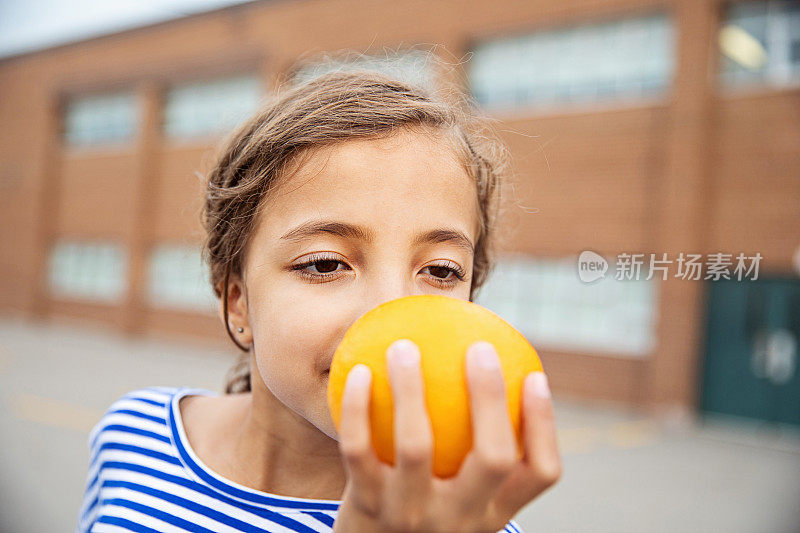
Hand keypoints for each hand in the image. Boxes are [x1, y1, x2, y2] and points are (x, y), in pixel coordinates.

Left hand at [332, 339, 561, 532]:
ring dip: (410, 388)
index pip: (541, 472)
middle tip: (480, 348)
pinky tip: (360, 372)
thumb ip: (475, 452)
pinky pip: (359, 448)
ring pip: (417, 445)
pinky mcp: (367, 508)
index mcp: (493, 512)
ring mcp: (413, 515)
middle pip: (493, 456)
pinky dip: (357, 407)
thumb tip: (486, 370)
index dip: (545, 423)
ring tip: (404, 347)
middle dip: (490, 397)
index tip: (534, 375)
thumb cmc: (422, 510)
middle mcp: (461, 518)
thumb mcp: (458, 498)